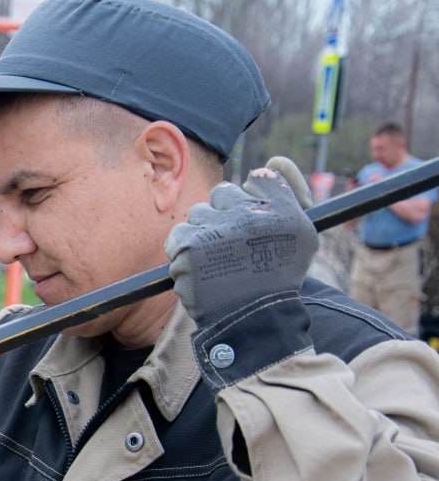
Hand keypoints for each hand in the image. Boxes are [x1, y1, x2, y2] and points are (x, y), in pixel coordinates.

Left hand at [165, 157, 316, 327]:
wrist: (252, 320)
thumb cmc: (277, 278)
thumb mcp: (302, 235)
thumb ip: (288, 193)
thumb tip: (270, 161)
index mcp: (280, 209)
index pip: (259, 178)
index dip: (252, 200)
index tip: (252, 221)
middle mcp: (249, 214)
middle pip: (223, 192)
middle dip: (225, 214)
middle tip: (233, 244)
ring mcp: (216, 230)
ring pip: (199, 213)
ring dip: (204, 233)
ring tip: (218, 261)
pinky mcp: (189, 247)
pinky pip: (178, 234)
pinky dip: (184, 250)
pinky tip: (200, 268)